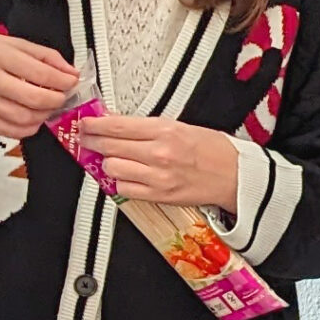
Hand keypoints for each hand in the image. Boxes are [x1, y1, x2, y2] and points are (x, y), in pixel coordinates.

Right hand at [0, 28, 77, 138]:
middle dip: (57, 100)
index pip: (41, 72)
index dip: (63, 81)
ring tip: (48, 106)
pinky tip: (32, 119)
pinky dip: (28, 128)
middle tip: (63, 96)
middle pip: (34, 98)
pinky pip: (9, 130)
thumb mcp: (7, 40)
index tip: (71, 81)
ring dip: (44, 116)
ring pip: (24, 118)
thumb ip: (40, 54)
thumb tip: (69, 70)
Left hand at [68, 115, 241, 207]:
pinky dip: (119, 181)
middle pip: (109, 146)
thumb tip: (117, 124)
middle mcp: (159, 153)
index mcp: (165, 130)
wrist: (234, 176)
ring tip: (110, 158)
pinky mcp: (158, 196)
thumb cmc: (213, 150)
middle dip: (92, 141)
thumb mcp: (180, 127)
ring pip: (112, 168)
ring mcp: (157, 177)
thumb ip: (147, 127)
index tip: (84, 123)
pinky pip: (124, 189)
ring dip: (107, 163)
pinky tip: (124, 175)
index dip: (95, 124)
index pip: (117, 125)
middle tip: (86, 138)